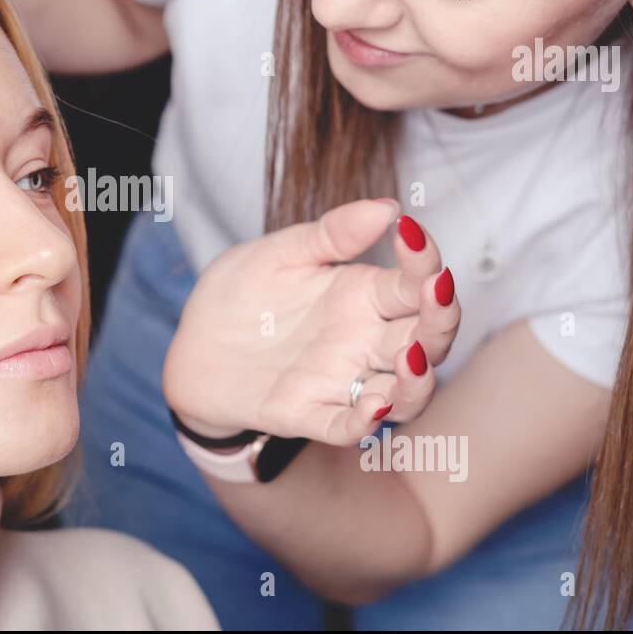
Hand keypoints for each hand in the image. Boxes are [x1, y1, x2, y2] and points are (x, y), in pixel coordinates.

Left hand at [162, 199, 459, 446]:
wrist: (191, 343)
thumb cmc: (241, 295)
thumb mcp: (280, 252)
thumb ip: (331, 233)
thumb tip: (387, 207)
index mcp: (361, 296)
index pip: (414, 283)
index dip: (425, 260)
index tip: (411, 232)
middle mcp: (362, 341)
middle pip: (427, 338)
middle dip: (441, 318)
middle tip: (435, 292)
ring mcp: (338, 380)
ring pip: (404, 393)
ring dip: (418, 380)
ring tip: (412, 355)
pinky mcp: (305, 413)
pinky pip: (346, 426)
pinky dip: (365, 421)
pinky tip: (374, 405)